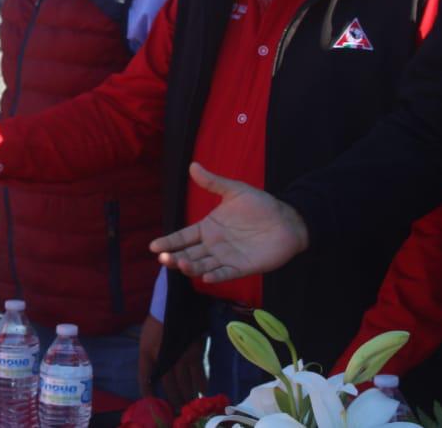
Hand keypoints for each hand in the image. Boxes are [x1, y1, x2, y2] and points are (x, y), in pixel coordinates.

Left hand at [137, 315, 205, 406]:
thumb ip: (149, 356)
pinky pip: (198, 375)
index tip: (150, 401)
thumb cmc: (159, 320)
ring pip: (184, 383)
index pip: (144, 377)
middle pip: (168, 386)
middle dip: (173, 399)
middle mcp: (163, 358)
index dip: (146, 391)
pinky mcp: (195, 354)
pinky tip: (201, 391)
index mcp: (147, 352)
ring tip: (188, 403)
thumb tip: (154, 374)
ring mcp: (180, 357)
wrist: (176, 303)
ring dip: (187, 395)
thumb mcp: (146, 338)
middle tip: (177, 408)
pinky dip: (200, 385)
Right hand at [149, 163, 307, 282]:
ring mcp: (226, 258)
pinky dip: (216, 277)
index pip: (183, 237)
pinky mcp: (242, 267)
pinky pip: (226, 274)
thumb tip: (193, 165)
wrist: (288, 220)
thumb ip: (213, 182)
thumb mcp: (235, 191)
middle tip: (163, 258)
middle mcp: (213, 245)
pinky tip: (206, 277)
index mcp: (208, 228)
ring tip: (181, 263)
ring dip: (191, 267)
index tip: (153, 246)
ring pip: (202, 266)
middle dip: (174, 257)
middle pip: (188, 254)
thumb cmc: (261, 205)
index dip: (169, 242)